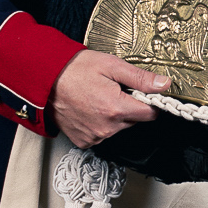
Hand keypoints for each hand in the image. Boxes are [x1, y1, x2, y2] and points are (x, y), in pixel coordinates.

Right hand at [52, 51, 167, 148]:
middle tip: (113, 90)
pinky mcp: (84, 141)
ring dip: (114, 116)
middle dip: (129, 106)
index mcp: (117, 109)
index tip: (142, 93)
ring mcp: (94, 136)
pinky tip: (89, 109)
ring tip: (98, 97)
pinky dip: (99, 123)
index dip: (149, 102)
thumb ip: (140, 78)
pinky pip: (101, 134)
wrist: (43, 80)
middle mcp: (107, 128)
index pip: (150, 114)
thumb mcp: (111, 65)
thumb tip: (164, 84)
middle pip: (134, 120)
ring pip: (118, 128)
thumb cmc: (74, 69)